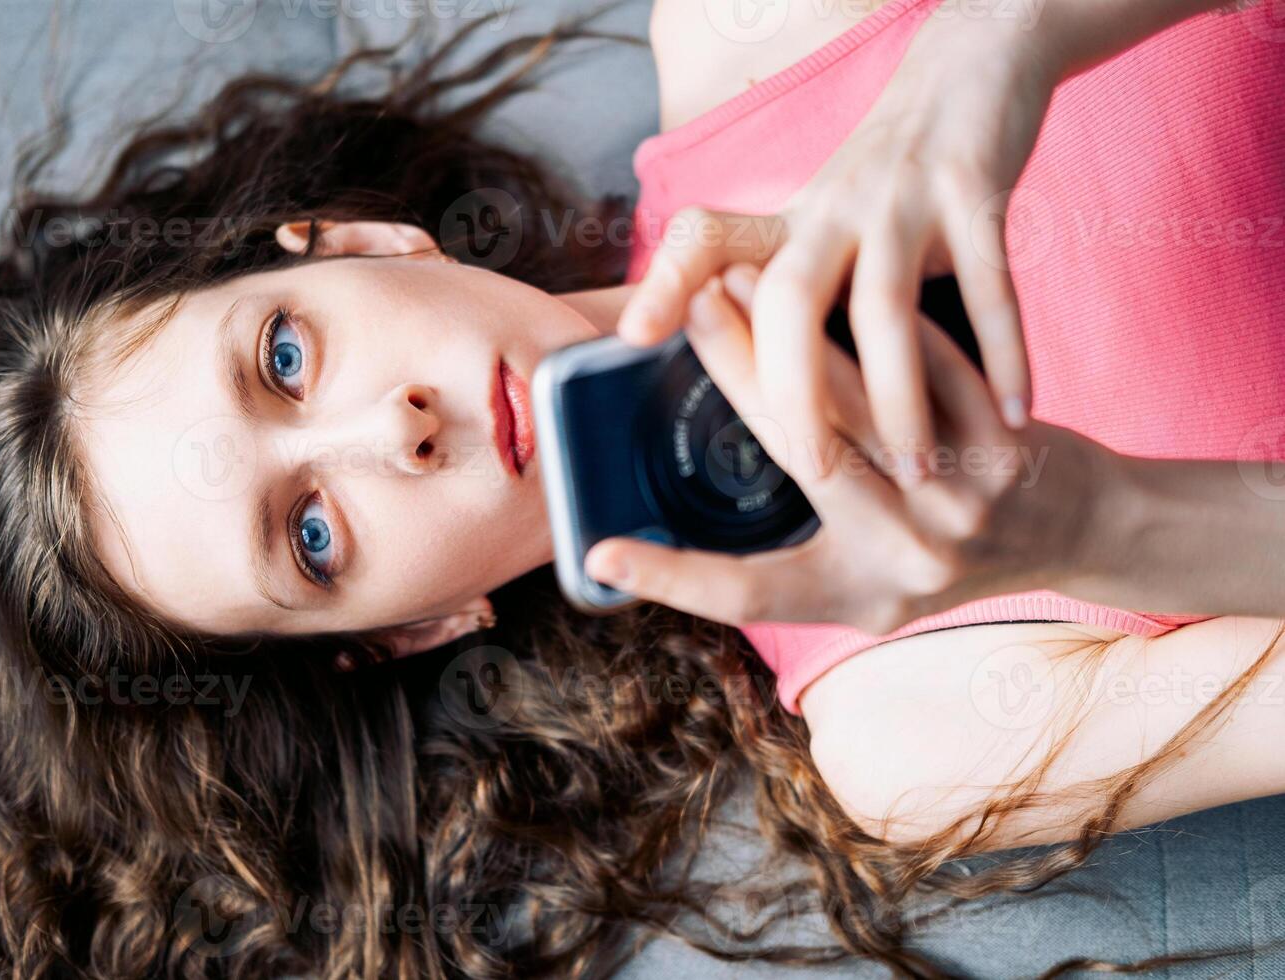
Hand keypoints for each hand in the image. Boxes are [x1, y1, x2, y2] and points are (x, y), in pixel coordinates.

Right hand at [585, 264, 1118, 634]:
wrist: (1084, 533)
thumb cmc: (953, 544)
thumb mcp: (873, 566)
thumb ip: (807, 535)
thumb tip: (715, 473)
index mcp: (854, 594)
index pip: (744, 593)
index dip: (668, 578)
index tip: (599, 552)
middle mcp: (905, 561)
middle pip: (799, 454)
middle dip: (736, 370)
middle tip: (689, 308)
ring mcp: (962, 507)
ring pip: (856, 403)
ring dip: (794, 330)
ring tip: (742, 274)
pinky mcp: (1008, 449)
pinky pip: (927, 369)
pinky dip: (879, 321)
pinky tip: (836, 274)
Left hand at [619, 10, 1067, 478]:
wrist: (968, 72)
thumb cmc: (885, 179)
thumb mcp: (815, 220)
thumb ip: (781, 286)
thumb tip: (742, 369)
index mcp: (790, 222)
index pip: (707, 241)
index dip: (665, 280)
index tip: (631, 337)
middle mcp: (832, 210)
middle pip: (789, 299)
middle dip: (796, 390)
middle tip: (815, 470)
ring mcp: (901, 201)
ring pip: (886, 309)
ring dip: (900, 398)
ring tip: (917, 475)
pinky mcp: (974, 194)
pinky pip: (991, 287)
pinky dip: (1007, 354)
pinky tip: (1017, 416)